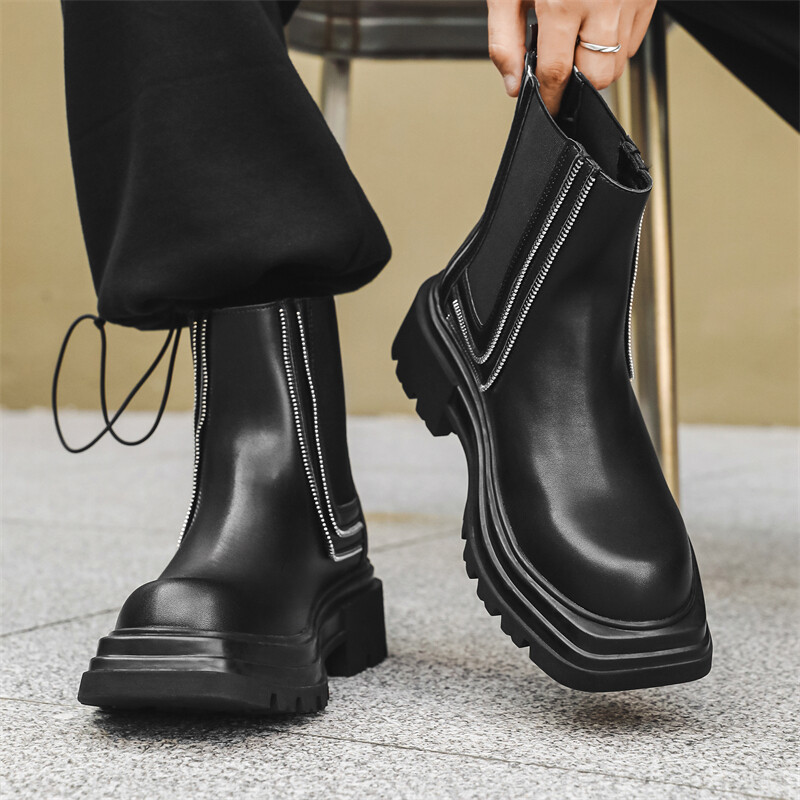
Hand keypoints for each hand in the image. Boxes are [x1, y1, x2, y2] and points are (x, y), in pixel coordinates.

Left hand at [487, 0, 656, 113]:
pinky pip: (636, 37)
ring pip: (620, 60)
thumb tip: (513, 84)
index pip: (559, 73)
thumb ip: (505, 40)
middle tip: (560, 66)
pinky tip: (597, 20)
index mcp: (563, 0)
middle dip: (577, 82)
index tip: (546, 105)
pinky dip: (617, 41)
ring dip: (597, 63)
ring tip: (577, 37)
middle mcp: (604, 0)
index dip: (550, 97)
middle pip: (597, 75)